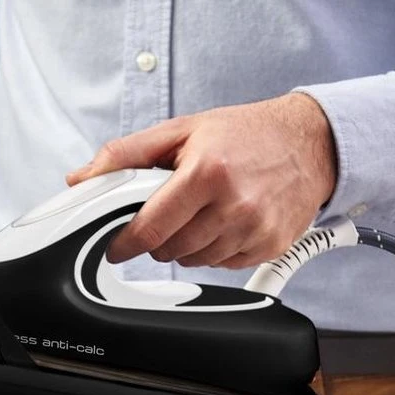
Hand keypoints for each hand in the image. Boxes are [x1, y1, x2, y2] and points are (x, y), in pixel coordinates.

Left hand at [66, 92, 336, 267]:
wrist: (311, 143)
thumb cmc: (246, 134)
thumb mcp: (183, 130)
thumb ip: (127, 154)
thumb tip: (83, 178)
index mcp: (207, 172)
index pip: (151, 226)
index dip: (126, 242)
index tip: (115, 246)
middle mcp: (234, 204)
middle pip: (171, 249)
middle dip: (159, 238)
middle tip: (166, 215)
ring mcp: (255, 229)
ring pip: (196, 261)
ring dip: (187, 245)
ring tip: (200, 213)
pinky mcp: (270, 245)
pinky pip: (225, 264)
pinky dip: (216, 249)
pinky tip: (225, 222)